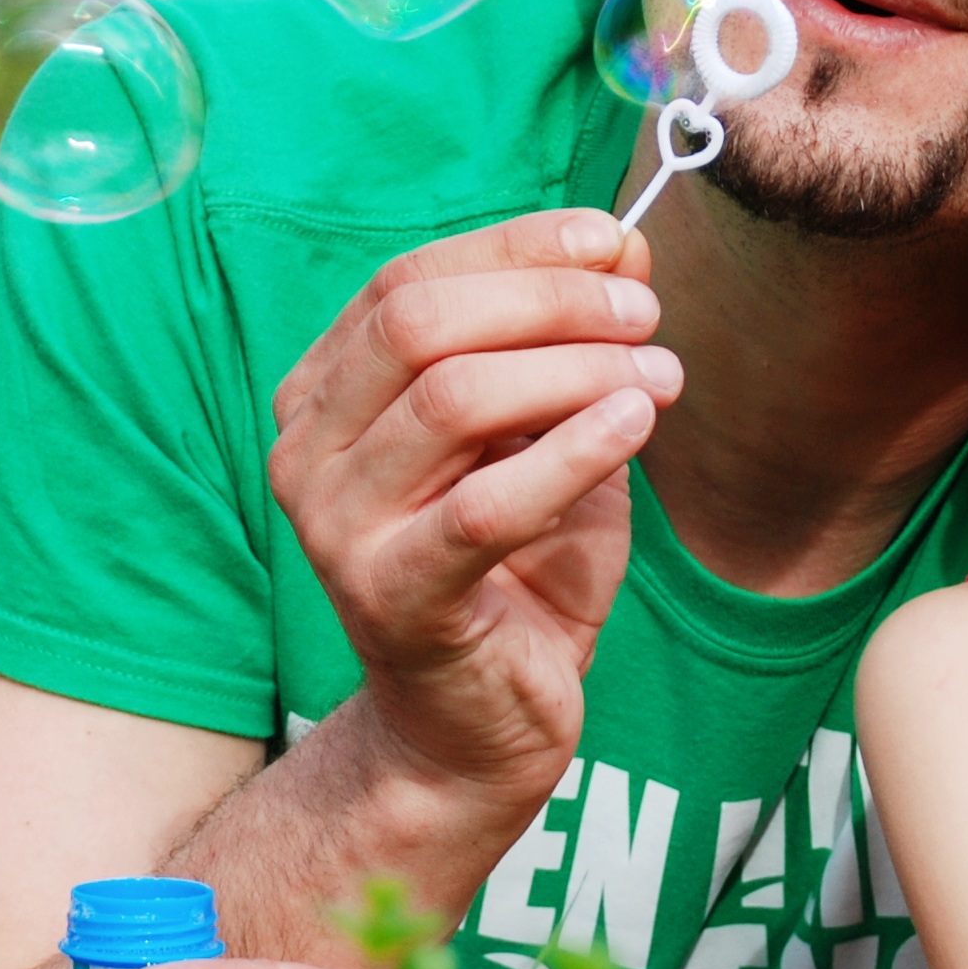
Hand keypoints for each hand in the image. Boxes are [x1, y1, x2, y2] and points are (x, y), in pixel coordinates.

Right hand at [267, 208, 675, 810]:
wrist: (477, 727)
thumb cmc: (515, 569)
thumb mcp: (549, 433)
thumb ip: (573, 340)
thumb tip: (625, 243)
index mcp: (326, 394)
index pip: (408, 280)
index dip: (517, 248)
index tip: (616, 242)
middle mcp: (308, 451)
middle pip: (421, 324)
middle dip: (549, 302)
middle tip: (645, 317)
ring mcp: (336, 528)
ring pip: (452, 400)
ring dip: (575, 371)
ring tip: (659, 377)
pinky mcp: (390, 597)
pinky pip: (485, 506)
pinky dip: (572, 452)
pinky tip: (636, 426)